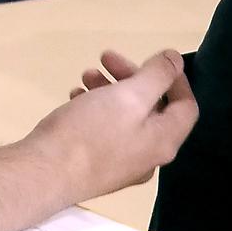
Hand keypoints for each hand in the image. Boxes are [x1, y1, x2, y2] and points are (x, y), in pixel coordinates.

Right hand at [21, 50, 196, 201]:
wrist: (45, 173)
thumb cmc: (91, 132)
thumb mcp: (129, 96)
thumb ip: (157, 75)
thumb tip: (176, 61)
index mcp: (163, 140)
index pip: (186, 106)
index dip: (175, 78)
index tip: (151, 57)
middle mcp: (148, 156)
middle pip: (152, 108)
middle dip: (132, 77)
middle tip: (106, 59)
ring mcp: (121, 164)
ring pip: (125, 117)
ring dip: (110, 90)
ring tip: (86, 76)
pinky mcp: (96, 165)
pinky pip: (105, 129)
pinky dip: (95, 108)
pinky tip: (75, 98)